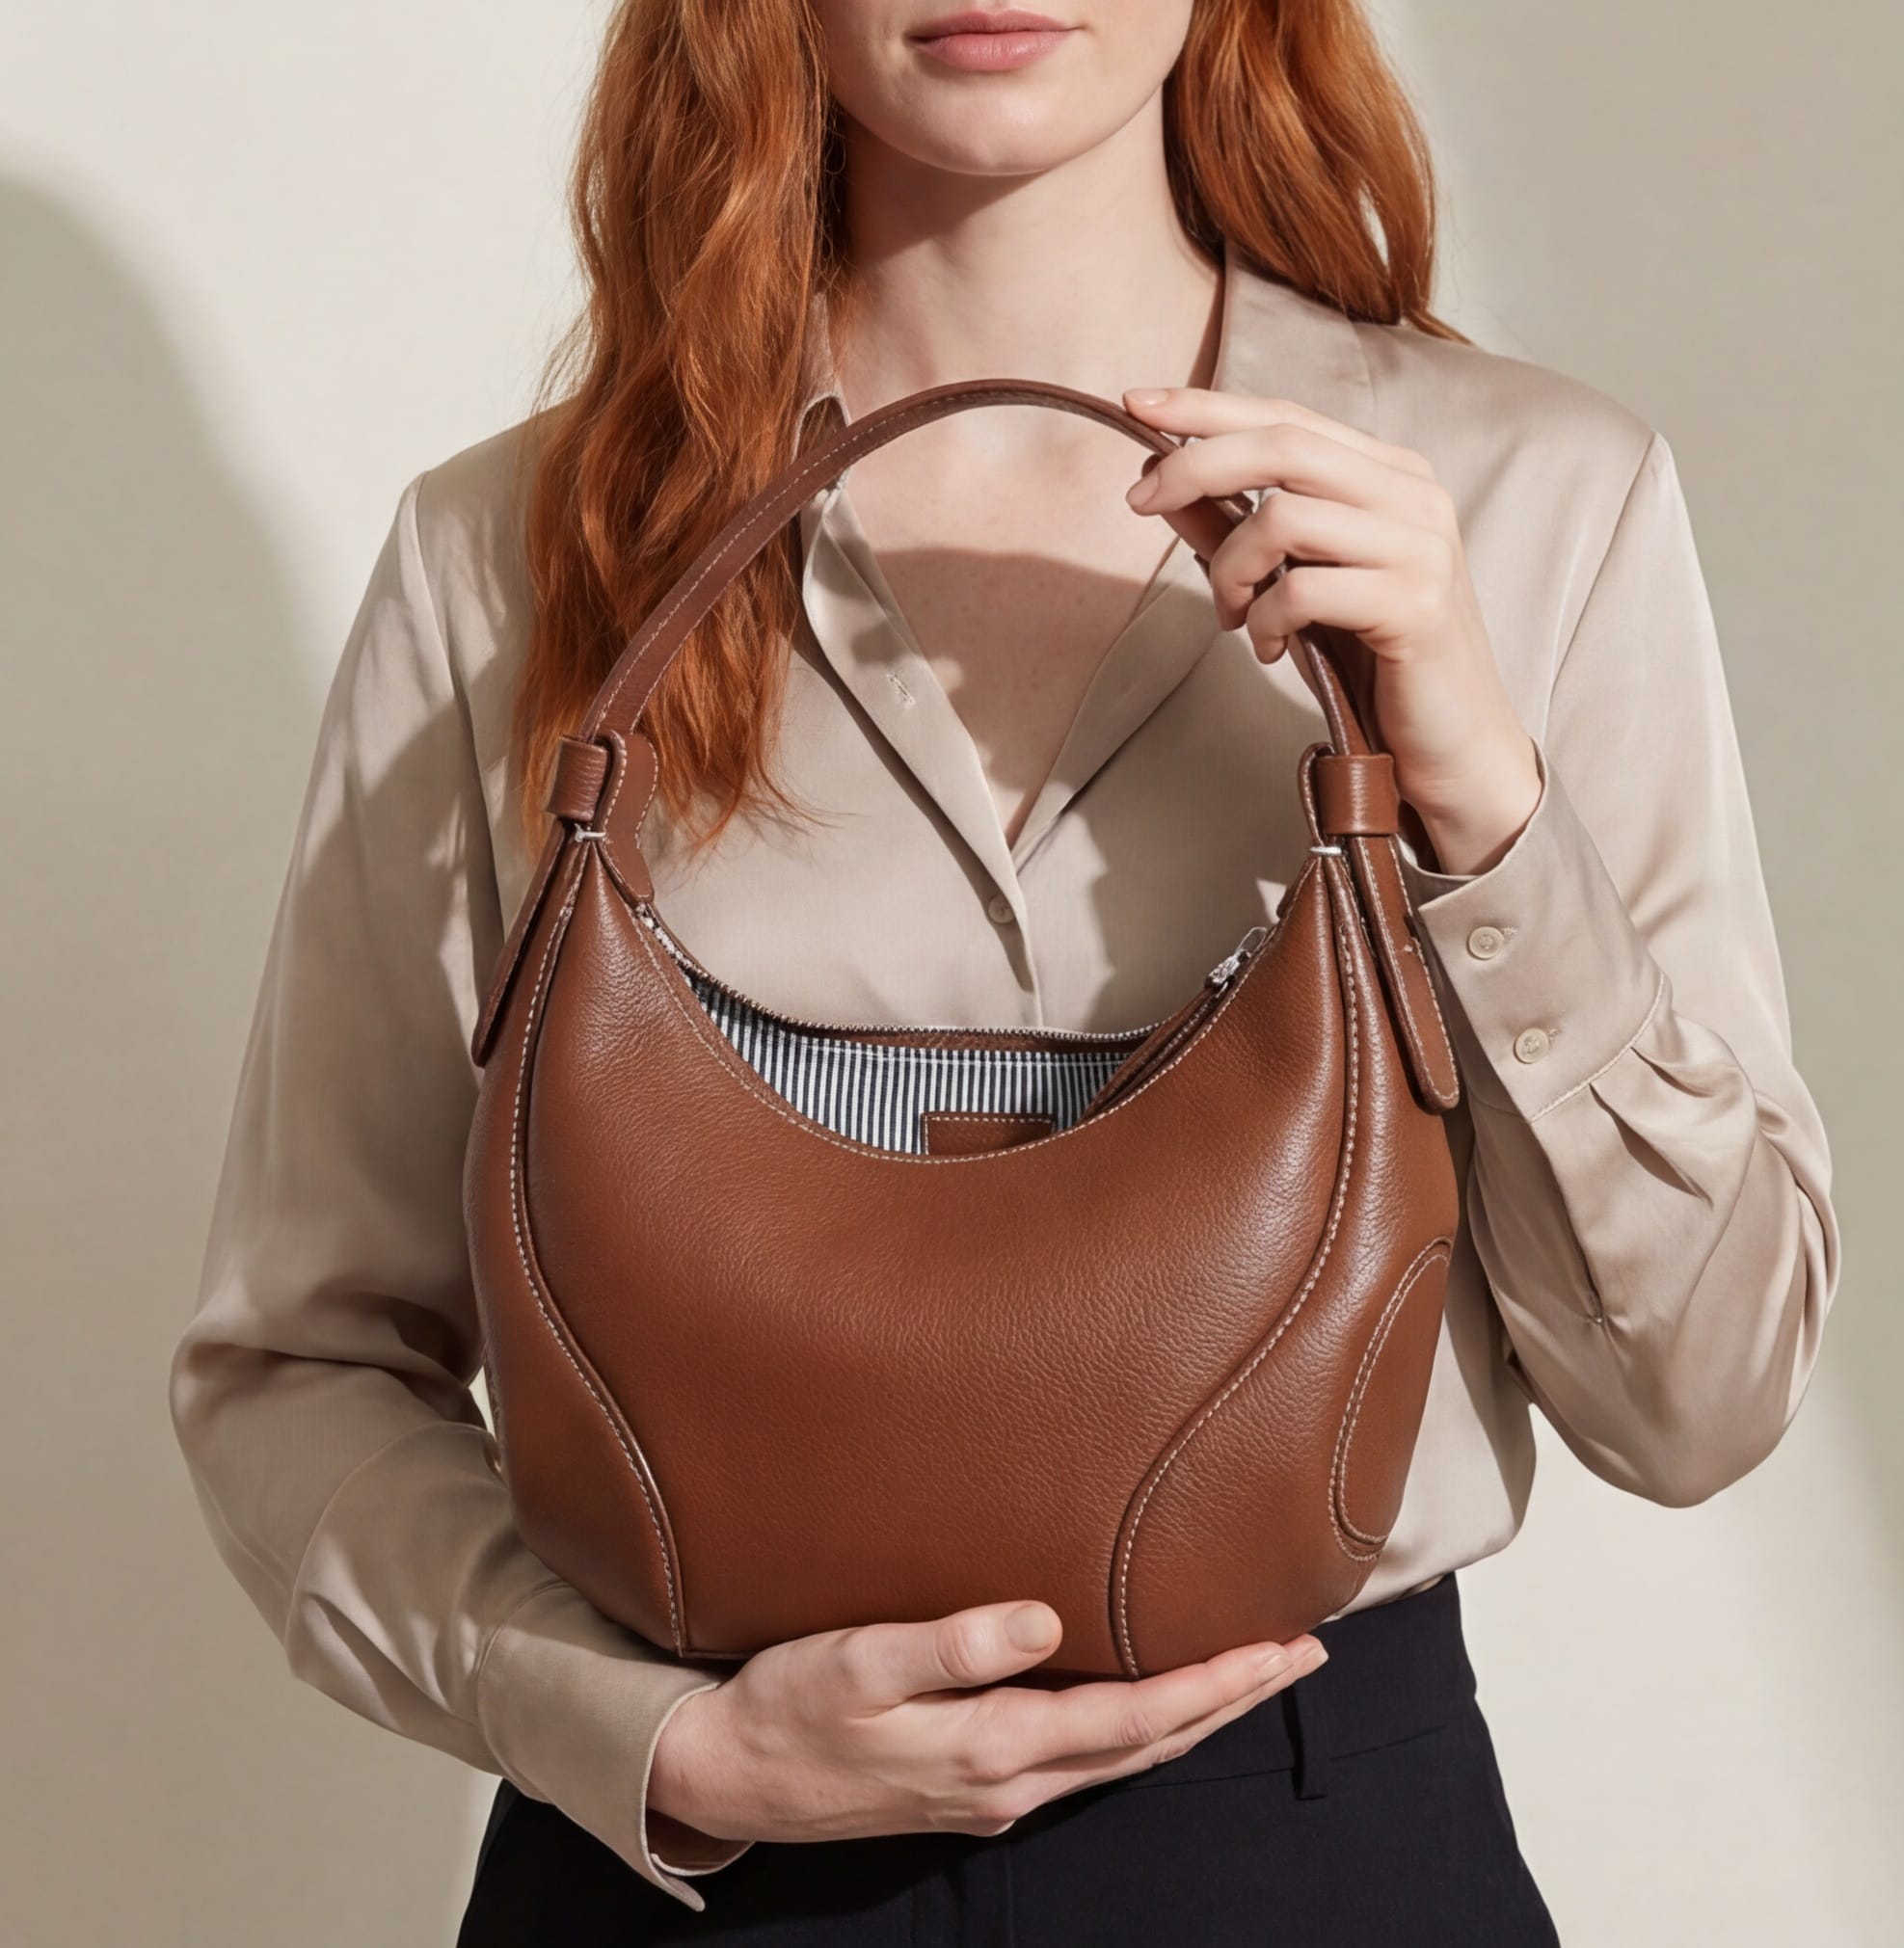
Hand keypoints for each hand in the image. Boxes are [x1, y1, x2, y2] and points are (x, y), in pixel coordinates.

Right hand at [647, 1599, 1325, 1845]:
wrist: (727, 1777)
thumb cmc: (787, 1707)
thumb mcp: (856, 1664)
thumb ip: (951, 1644)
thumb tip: (1045, 1620)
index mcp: (991, 1747)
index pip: (1135, 1719)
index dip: (1213, 1683)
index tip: (1279, 1648)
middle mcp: (1009, 1783)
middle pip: (1149, 1746)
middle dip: (1230, 1700)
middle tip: (1301, 1656)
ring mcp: (993, 1795)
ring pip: (1123, 1759)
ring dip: (1193, 1717)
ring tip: (1248, 1674)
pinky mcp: (972, 1789)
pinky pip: (1083, 1761)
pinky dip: (1139, 1732)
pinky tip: (1147, 1707)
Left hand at [1121, 387, 1541, 875]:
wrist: (1454, 742)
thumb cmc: (1371, 661)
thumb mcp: (1294, 582)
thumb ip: (1235, 528)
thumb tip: (1157, 480)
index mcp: (1390, 474)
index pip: (1288, 416)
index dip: (1208, 406)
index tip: (1136, 403)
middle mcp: (1414, 495)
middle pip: (1282, 444)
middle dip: (1194, 465)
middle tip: (1140, 502)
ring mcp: (1420, 546)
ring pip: (1283, 516)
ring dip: (1228, 569)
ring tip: (1230, 614)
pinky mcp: (1415, 604)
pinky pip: (1301, 590)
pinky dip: (1263, 621)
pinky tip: (1268, 649)